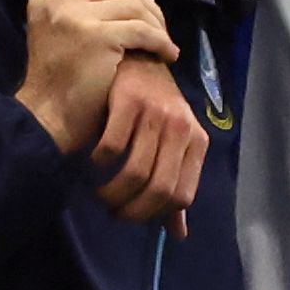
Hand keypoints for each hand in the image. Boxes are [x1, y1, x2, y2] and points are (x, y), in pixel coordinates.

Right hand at [13, 0, 170, 158]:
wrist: (47, 118)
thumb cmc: (59, 80)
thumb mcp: (60, 30)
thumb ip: (82, 6)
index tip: (143, 2)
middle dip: (148, 5)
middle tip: (159, 28)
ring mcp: (76, 14)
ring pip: (136, 4)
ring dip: (158, 24)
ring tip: (163, 44)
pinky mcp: (97, 36)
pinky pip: (143, 30)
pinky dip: (160, 42)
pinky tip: (167, 55)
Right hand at [88, 51, 205, 233]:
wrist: (138, 56)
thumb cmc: (153, 107)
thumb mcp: (170, 144)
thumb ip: (174, 185)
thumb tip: (179, 233)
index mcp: (197, 142)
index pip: (181, 195)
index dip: (154, 213)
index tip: (131, 215)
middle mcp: (182, 127)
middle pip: (159, 188)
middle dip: (131, 210)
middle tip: (111, 211)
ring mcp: (156, 112)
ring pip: (135, 172)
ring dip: (111, 192)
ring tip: (99, 193)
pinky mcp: (130, 99)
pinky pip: (112, 147)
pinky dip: (100, 162)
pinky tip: (93, 161)